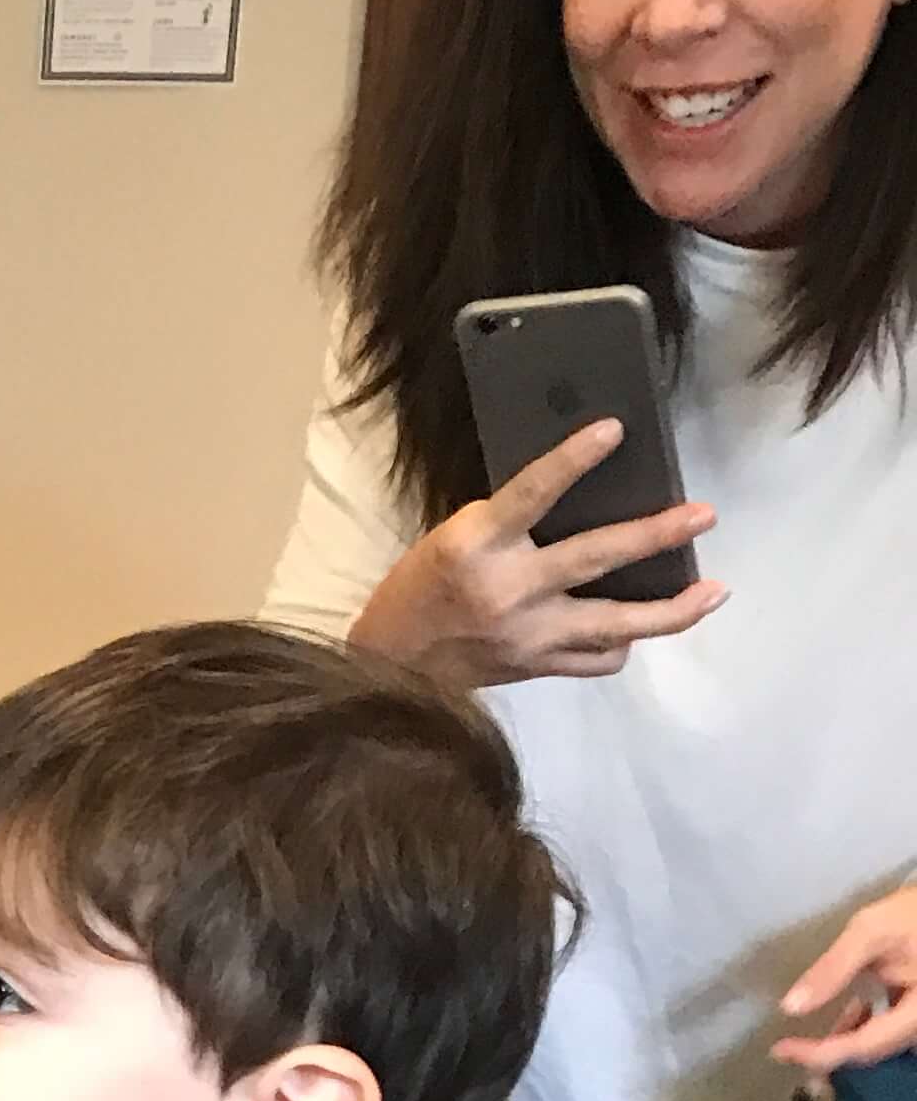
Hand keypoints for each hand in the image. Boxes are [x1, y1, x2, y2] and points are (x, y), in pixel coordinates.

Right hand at [348, 421, 723, 687]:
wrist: (388, 669)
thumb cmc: (418, 593)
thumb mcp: (453, 541)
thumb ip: (509, 526)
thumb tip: (576, 501)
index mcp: (477, 547)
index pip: (532, 494)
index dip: (573, 460)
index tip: (614, 430)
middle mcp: (508, 591)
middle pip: (595, 559)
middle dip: (655, 536)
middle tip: (702, 516)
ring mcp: (527, 637)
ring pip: (614, 624)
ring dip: (670, 610)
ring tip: (713, 592)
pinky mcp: (535, 669)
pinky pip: (595, 660)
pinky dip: (620, 645)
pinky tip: (636, 633)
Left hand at [776, 883, 916, 1075]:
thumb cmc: (914, 912)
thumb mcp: (873, 931)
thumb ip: (834, 968)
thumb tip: (790, 1006)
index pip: (863, 1046)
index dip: (820, 1054)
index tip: (780, 1050)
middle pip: (872, 1051)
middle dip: (830, 1055)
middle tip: (788, 1053)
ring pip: (880, 1042)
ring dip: (845, 1042)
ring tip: (806, 1042)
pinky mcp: (916, 1009)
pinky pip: (890, 1027)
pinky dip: (863, 1026)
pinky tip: (843, 1019)